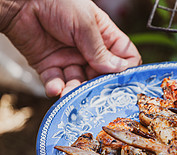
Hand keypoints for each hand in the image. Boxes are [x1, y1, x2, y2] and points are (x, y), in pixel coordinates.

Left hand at [2, 0, 140, 97]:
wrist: (20, 1)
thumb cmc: (57, 2)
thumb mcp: (84, 24)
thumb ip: (100, 50)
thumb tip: (119, 70)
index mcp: (103, 36)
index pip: (124, 57)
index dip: (126, 69)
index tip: (123, 81)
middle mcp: (89, 50)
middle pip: (102, 75)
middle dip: (99, 85)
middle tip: (98, 94)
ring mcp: (69, 59)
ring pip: (80, 83)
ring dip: (76, 90)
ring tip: (71, 93)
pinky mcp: (49, 66)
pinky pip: (57, 82)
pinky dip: (57, 88)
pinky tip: (56, 89)